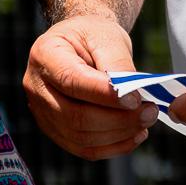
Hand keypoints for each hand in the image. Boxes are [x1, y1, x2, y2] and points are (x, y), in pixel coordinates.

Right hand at [23, 15, 154, 158]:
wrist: (81, 43)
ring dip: (118, 135)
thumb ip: (119, 66)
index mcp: (44, 55)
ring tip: (146, 122)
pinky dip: (112, 147)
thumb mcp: (108, 37)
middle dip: (117, 120)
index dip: (105, 95)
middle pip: (74, 116)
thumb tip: (134, 98)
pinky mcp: (54, 129)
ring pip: (80, 137)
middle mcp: (35, 85)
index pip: (71, 81)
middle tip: (150, 112)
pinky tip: (134, 135)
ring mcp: (41, 111)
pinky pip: (83, 148)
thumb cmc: (93, 35)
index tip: (137, 99)